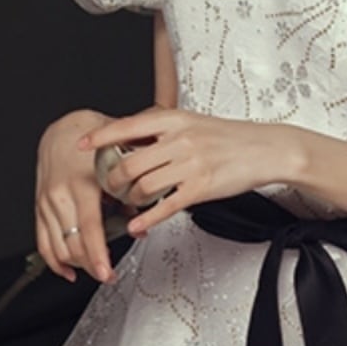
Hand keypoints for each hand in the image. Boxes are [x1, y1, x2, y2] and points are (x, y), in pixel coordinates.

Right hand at [35, 109, 122, 282]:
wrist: (63, 131)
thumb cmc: (94, 145)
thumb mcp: (120, 165)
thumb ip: (131, 195)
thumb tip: (141, 224)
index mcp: (82, 183)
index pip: (89, 227)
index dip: (97, 253)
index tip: (105, 271)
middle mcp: (60, 194)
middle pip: (73, 242)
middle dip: (91, 264)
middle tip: (108, 275)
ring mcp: (47, 203)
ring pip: (58, 246)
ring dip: (77, 264)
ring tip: (95, 271)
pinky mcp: (39, 208)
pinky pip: (42, 241)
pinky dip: (54, 261)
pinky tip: (68, 271)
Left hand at [81, 108, 293, 236]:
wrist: (265, 149)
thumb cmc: (229, 137)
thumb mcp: (193, 123)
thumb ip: (163, 130)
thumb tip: (130, 140)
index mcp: (174, 119)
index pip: (127, 126)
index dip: (100, 137)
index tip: (81, 146)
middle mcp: (179, 140)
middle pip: (129, 163)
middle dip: (112, 180)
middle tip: (110, 187)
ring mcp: (190, 164)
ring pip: (143, 186)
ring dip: (130, 200)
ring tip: (131, 203)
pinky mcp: (201, 188)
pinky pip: (164, 207)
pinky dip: (146, 219)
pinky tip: (138, 226)